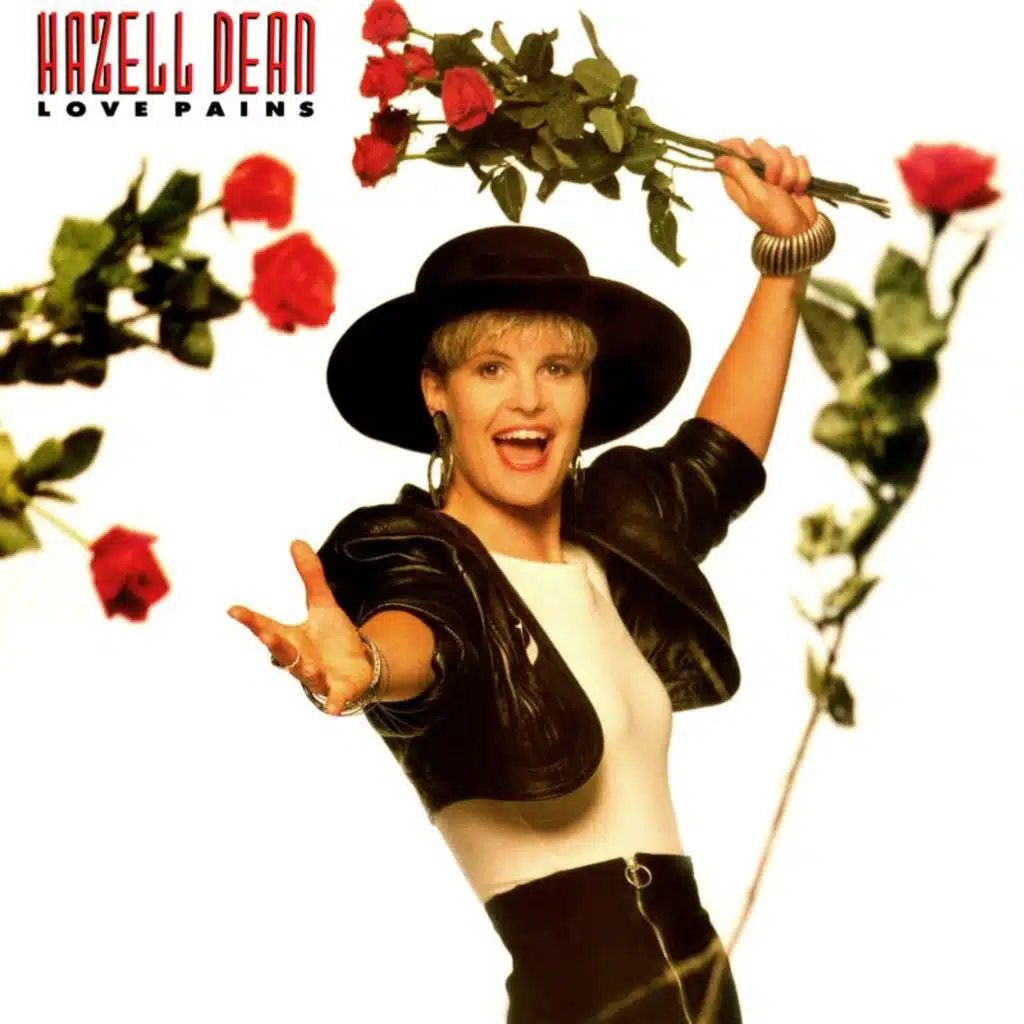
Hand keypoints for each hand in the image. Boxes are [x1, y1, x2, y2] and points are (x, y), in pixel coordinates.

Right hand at [228, 540, 372, 715]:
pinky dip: (333, 703)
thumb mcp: (323, 604)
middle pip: (282, 653)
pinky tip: (333, 708)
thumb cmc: (332, 638)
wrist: (358, 666)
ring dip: (307, 671)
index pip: (266, 627)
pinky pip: (334, 698)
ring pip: (307, 675)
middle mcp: (299, 659)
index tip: (233, 609)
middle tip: (265, 634)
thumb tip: (296, 540)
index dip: (250, 619)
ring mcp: (318, 677)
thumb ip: (311, 576)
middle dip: (275, 644)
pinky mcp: (339, 690)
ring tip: (311, 665)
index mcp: (290, 638)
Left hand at [714, 138, 818, 236]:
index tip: (750, 156)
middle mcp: (754, 173)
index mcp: (738, 180)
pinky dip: (801, 175)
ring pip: (783, 151)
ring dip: (789, 173)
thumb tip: (718, 158)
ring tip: (786, 191)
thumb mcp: (755, 195)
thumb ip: (740, 172)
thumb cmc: (775, 217)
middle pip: (760, 145)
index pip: (731, 149)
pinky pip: (799, 159)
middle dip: (773, 163)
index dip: (739, 147)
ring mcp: (774, 171)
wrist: (801, 230)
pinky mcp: (791, 171)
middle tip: (773, 183)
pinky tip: (798, 190)